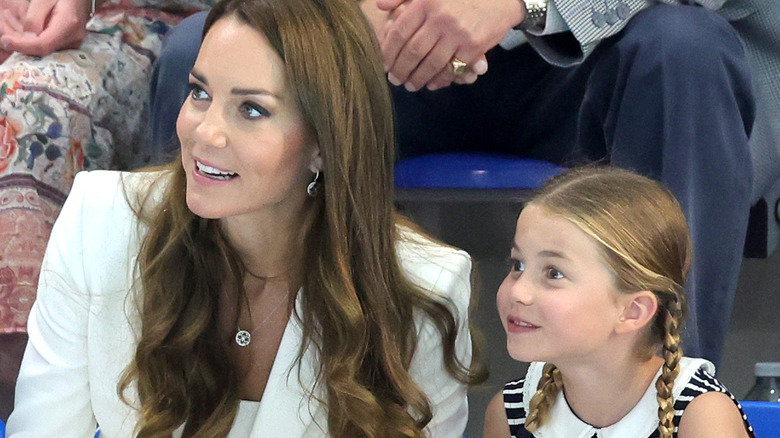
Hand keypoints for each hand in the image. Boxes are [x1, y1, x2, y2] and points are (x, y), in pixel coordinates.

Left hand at [0, 0, 89, 56]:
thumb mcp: (44, 0)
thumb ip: (34, 19)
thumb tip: (27, 39)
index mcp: (68, 25)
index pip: (43, 44)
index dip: (22, 46)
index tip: (5, 41)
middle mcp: (74, 39)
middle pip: (43, 51)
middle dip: (22, 45)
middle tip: (6, 33)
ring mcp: (74, 44)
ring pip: (45, 51)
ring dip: (27, 43)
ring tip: (14, 28)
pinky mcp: (71, 45)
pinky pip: (50, 48)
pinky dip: (35, 42)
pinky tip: (27, 33)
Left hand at [377, 0, 524, 90]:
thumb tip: (379, 5)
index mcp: (425, 2)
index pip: (400, 32)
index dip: (388, 51)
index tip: (383, 64)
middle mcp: (440, 18)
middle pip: (413, 51)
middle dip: (400, 69)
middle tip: (394, 80)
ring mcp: (457, 33)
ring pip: (431, 63)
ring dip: (418, 78)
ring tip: (410, 85)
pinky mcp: (474, 46)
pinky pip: (452, 68)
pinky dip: (440, 79)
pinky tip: (432, 84)